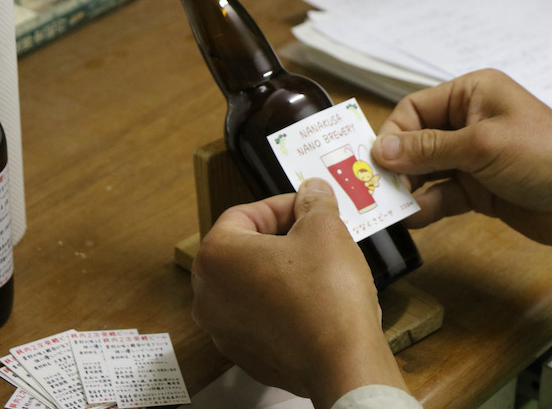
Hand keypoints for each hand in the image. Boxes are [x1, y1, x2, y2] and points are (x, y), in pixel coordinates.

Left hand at [191, 178, 407, 407]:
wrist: (343, 362)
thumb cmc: (327, 297)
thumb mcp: (325, 229)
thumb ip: (314, 202)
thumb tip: (312, 190)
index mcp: (217, 256)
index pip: (242, 213)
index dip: (280, 205)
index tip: (305, 208)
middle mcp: (209, 295)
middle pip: (242, 249)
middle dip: (279, 237)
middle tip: (313, 234)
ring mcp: (223, 329)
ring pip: (251, 284)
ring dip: (280, 270)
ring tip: (317, 267)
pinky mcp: (245, 353)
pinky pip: (260, 316)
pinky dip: (282, 303)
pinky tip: (313, 301)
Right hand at [371, 69, 551, 256]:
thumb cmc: (543, 155)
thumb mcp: (482, 145)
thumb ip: (428, 149)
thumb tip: (379, 151)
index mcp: (471, 94)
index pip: (415, 109)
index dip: (394, 134)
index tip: (376, 163)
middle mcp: (468, 122)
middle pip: (415, 141)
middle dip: (398, 165)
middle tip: (377, 189)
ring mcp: (472, 158)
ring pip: (425, 171)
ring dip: (409, 189)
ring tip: (393, 208)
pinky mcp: (478, 190)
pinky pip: (441, 195)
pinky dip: (427, 207)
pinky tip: (415, 219)